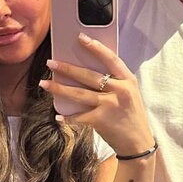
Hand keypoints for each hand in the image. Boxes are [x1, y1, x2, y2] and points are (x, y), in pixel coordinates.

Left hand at [40, 34, 154, 154]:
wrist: (138, 143)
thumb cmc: (131, 116)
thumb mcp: (128, 94)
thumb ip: (114, 82)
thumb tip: (85, 71)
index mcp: (128, 80)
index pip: (111, 58)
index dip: (96, 47)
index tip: (81, 37)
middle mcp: (120, 90)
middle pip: (89, 75)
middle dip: (67, 68)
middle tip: (51, 62)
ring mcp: (111, 105)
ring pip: (80, 94)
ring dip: (60, 88)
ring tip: (44, 83)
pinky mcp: (102, 120)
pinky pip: (80, 116)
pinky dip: (68, 117)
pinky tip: (58, 116)